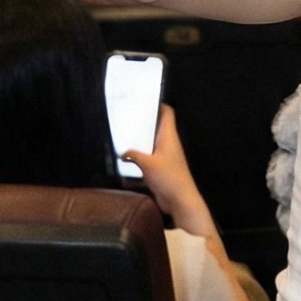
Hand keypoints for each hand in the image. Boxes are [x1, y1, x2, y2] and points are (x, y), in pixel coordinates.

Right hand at [123, 103, 205, 235]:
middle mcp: (168, 144)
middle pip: (156, 127)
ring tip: (121, 136)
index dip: (157, 104)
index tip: (142, 100)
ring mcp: (165, 156)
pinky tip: (125, 160)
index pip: (167, 113)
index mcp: (169, 136)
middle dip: (143, 123)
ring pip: (151, 143)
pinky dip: (139, 157)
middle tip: (125, 118)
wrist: (179, 200)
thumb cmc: (168, 177)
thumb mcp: (148, 164)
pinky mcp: (160, 169)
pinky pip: (148, 158)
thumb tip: (123, 152)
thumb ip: (134, 155)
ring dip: (139, 142)